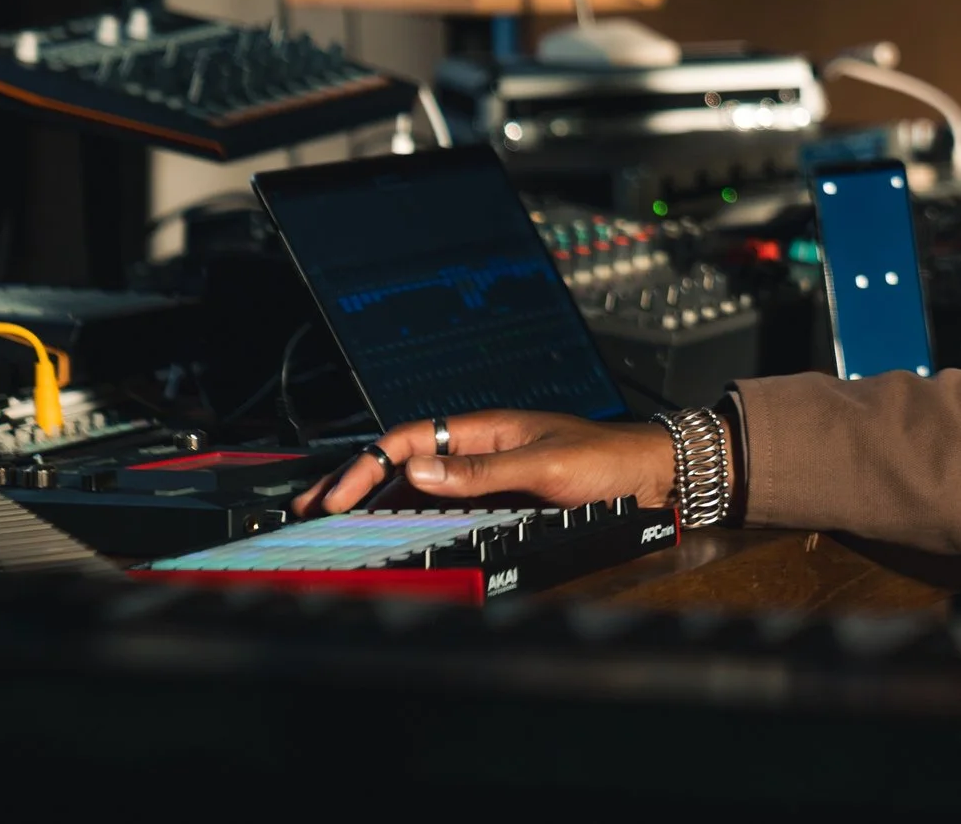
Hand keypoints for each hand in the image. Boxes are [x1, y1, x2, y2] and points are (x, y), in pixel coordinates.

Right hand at [290, 410, 675, 517]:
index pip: (409, 437)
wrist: (651, 476)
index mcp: (485, 428)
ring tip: (332, 523)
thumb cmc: (606, 459)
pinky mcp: (500, 499)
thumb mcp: (542, 464)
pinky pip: (443, 506)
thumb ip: (479, 470)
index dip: (367, 465)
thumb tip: (416, 469)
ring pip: (417, 485)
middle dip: (354, 481)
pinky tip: (387, 532)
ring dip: (374, 502)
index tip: (337, 495)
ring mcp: (487, 474)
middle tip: (310, 508)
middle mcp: (480, 448)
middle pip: (403, 461)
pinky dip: (409, 517)